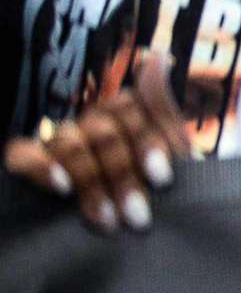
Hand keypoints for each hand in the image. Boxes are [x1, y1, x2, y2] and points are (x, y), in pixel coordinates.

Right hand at [3, 55, 189, 235]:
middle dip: (122, 174)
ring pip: (69, 142)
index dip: (147, 143)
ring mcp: (55, 142)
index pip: (128, 109)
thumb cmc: (150, 194)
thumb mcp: (167, 154)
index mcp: (121, 114)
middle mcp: (85, 123)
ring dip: (91, 182)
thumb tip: (155, 57)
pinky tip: (62, 188)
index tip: (163, 180)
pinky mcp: (25, 163)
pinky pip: (21, 153)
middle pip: (101, 130)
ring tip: (107, 221)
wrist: (135, 235)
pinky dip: (41, 167)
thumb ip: (162, 108)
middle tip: (138, 217)